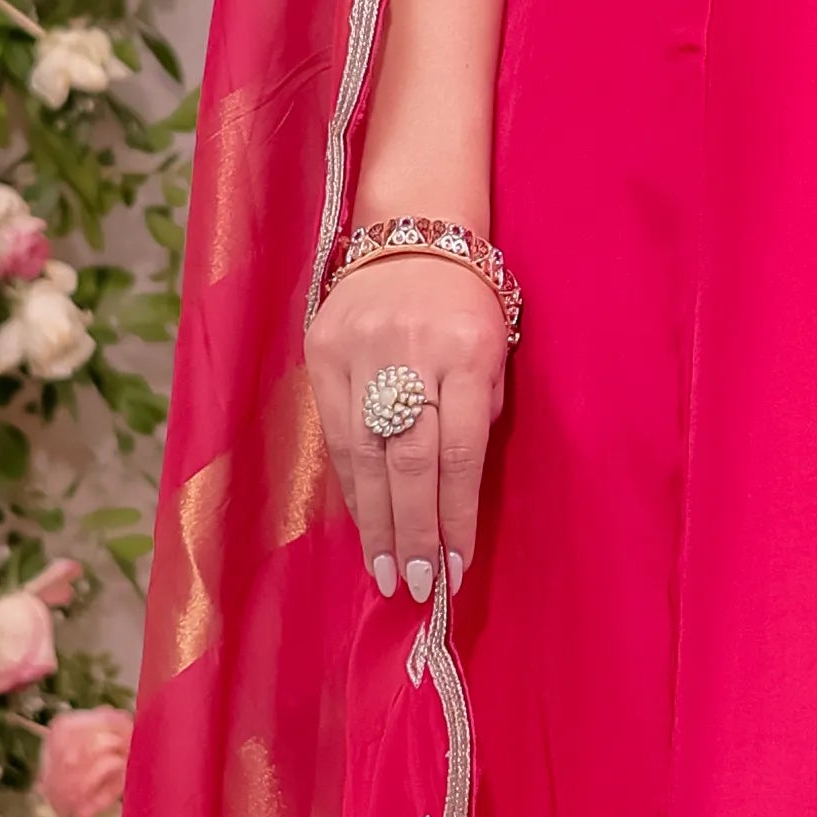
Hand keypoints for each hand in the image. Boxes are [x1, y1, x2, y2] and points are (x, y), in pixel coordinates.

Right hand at [308, 249, 508, 601]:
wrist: (413, 230)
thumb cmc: (469, 299)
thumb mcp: (495, 346)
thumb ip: (477, 412)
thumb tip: (456, 495)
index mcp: (465, 351)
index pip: (459, 452)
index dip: (455, 516)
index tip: (456, 568)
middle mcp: (409, 352)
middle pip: (408, 461)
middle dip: (412, 531)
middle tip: (415, 586)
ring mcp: (358, 351)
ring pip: (363, 454)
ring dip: (375, 521)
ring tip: (384, 571)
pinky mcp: (321, 351)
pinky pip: (335, 432)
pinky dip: (350, 484)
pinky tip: (361, 520)